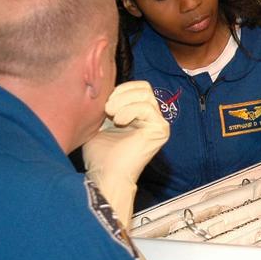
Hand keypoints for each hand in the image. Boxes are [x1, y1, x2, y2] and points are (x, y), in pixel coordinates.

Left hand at [82, 81, 169, 224]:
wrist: (106, 174)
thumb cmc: (100, 154)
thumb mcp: (100, 122)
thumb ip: (107, 105)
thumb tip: (103, 85)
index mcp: (140, 116)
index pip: (138, 88)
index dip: (121, 89)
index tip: (104, 103)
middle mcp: (153, 119)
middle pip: (144, 88)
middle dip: (122, 93)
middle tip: (107, 108)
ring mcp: (158, 124)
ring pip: (145, 95)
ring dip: (123, 101)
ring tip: (111, 115)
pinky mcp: (160, 130)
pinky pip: (146, 108)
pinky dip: (129, 111)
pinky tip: (118, 122)